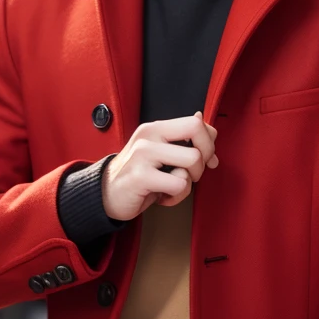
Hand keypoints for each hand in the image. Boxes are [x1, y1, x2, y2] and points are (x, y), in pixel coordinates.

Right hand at [101, 112, 217, 221]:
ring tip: (173, 185)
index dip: (208, 142)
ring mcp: (143, 155)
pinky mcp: (140, 176)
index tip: (205, 158)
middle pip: (197, 135)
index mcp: (155, 128)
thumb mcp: (160, 152)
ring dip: (190, 181)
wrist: (105, 194)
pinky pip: (179, 184)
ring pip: (192, 161)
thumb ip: (185, 141)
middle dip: (204, 160)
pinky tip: (162, 196)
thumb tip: (212, 133)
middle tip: (190, 173)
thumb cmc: (137, 174)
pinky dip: (176, 196)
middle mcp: (148, 136)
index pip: (196, 122)